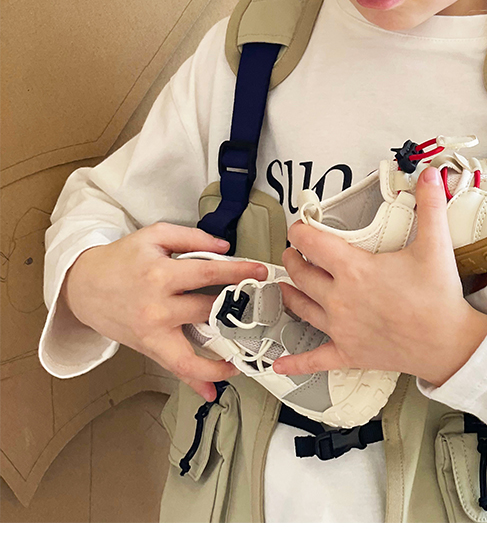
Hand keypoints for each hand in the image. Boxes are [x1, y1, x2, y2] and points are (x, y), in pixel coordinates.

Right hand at [63, 223, 271, 400]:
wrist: (84, 286)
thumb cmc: (121, 259)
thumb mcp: (155, 236)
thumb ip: (192, 239)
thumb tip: (224, 248)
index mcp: (160, 276)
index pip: (209, 274)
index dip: (239, 273)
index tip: (260, 273)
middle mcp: (157, 309)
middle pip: (207, 312)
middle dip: (237, 310)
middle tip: (262, 308)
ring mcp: (152, 333)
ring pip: (191, 354)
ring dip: (220, 360)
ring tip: (243, 358)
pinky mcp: (148, 348)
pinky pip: (174, 368)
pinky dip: (194, 381)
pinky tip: (212, 389)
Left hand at [273, 167, 486, 386]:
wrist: (449, 344)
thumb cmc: (439, 297)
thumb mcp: (435, 245)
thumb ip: (430, 205)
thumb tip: (430, 174)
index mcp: (354, 270)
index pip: (313, 243)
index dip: (300, 231)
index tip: (299, 226)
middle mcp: (340, 299)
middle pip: (301, 275)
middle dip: (293, 259)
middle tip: (294, 251)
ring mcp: (341, 328)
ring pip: (302, 308)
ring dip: (290, 293)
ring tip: (287, 284)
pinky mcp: (348, 353)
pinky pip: (315, 359)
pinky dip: (296, 362)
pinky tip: (280, 363)